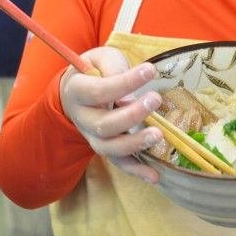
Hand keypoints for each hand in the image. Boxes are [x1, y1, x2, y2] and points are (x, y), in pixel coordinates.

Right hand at [59, 46, 162, 183]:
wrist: (78, 90)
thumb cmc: (95, 70)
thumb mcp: (101, 58)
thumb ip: (114, 67)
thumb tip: (132, 88)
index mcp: (77, 92)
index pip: (99, 91)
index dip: (125, 82)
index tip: (150, 70)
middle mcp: (82, 118)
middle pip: (104, 124)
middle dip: (132, 114)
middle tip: (156, 98)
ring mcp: (93, 137)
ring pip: (110, 147)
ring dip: (135, 144)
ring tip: (159, 134)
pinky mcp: (106, 148)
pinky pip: (119, 163)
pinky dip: (136, 171)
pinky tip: (154, 176)